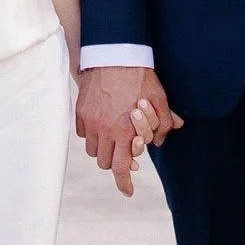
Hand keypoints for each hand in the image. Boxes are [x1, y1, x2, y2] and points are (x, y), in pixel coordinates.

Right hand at [75, 67, 183, 198]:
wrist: (114, 54)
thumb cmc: (140, 76)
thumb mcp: (159, 98)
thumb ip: (164, 122)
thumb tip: (164, 139)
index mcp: (124, 129)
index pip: (119, 167)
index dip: (123, 183)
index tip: (128, 190)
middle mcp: (104, 129)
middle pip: (105, 162)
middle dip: (114, 162)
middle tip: (124, 153)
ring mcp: (90, 120)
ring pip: (92, 150)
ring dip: (103, 148)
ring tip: (113, 136)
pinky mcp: (80, 111)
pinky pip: (83, 134)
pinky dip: (92, 135)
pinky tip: (102, 123)